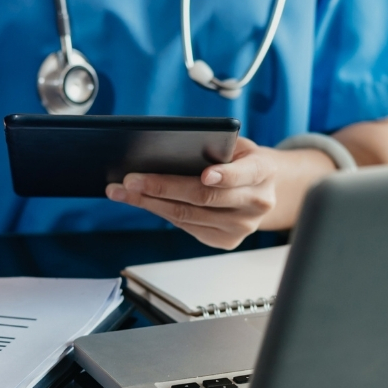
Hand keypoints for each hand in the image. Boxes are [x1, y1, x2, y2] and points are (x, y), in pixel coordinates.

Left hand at [106, 137, 284, 249]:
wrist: (262, 189)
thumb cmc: (241, 160)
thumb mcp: (236, 146)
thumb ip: (215, 148)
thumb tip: (165, 151)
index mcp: (264, 171)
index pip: (244, 174)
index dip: (225, 176)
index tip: (205, 174)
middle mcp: (256, 202)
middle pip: (205, 197)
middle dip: (163, 186)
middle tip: (132, 179)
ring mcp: (242, 226)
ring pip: (189, 215)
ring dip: (151, 202)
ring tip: (124, 190)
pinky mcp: (226, 241)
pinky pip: (187, 226)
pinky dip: (161, 212)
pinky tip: (141, 201)